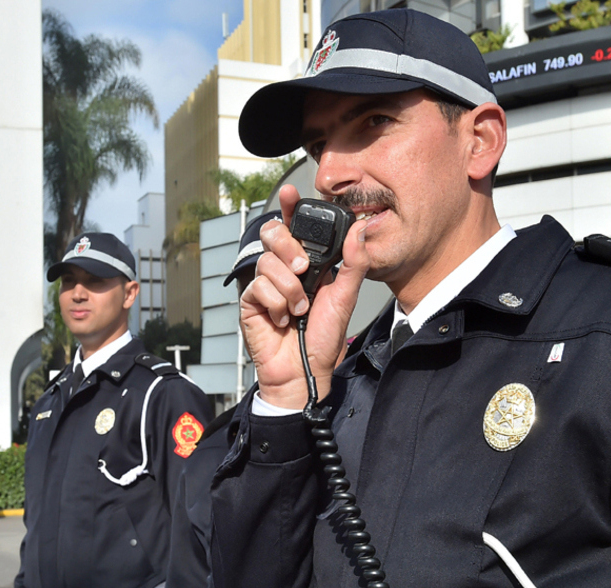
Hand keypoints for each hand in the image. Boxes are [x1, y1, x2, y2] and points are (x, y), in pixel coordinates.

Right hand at [240, 185, 368, 409]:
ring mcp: (265, 284)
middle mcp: (283, 269)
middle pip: (272, 235)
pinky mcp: (250, 301)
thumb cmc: (323, 337)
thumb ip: (353, 262)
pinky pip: (259, 286)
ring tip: (299, 309)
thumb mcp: (344, 297)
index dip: (289, 208)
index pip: (295, 228)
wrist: (305, 372)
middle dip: (288, 248)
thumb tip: (361, 228)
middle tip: (303, 270)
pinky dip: (276, 304)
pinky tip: (283, 319)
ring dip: (289, 289)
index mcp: (306, 263)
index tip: (291, 192)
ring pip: (268, 262)